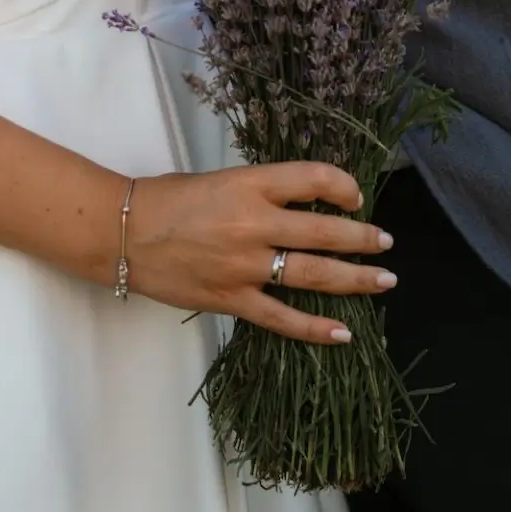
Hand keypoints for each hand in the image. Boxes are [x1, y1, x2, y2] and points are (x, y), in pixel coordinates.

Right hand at [128, 162, 395, 346]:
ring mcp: (245, 265)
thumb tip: (303, 204)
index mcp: (250, 183)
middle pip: (323, 231)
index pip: (312, 179)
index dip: (343, 185)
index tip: (355, 195)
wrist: (123, 232)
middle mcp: (254, 222)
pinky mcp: (232, 299)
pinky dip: (315, 327)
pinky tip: (343, 332)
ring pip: (312, 274)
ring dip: (354, 279)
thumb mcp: (221, 179)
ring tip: (383, 280)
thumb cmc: (169, 198)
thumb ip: (261, 191)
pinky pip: (282, 317)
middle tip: (387, 242)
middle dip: (362, 238)